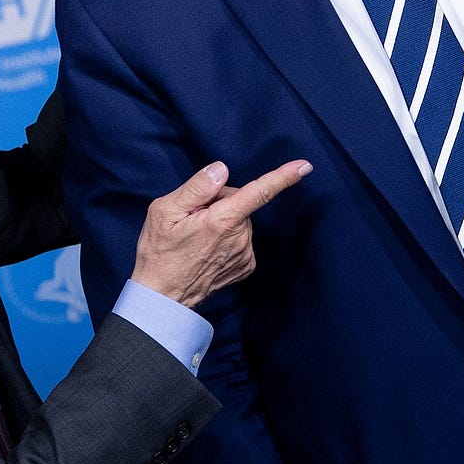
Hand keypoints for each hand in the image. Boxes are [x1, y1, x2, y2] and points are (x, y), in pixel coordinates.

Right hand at [130, 160, 311, 307]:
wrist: (161, 296)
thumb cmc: (159, 252)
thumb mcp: (164, 211)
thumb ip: (197, 187)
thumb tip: (221, 171)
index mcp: (222, 221)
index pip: (258, 192)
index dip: (283, 176)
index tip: (304, 166)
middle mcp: (239, 238)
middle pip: (240, 201)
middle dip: (219, 201)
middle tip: (191, 218)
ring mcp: (244, 255)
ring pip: (240, 220)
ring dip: (222, 220)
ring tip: (196, 236)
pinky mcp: (245, 266)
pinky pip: (241, 237)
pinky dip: (227, 236)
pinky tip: (206, 247)